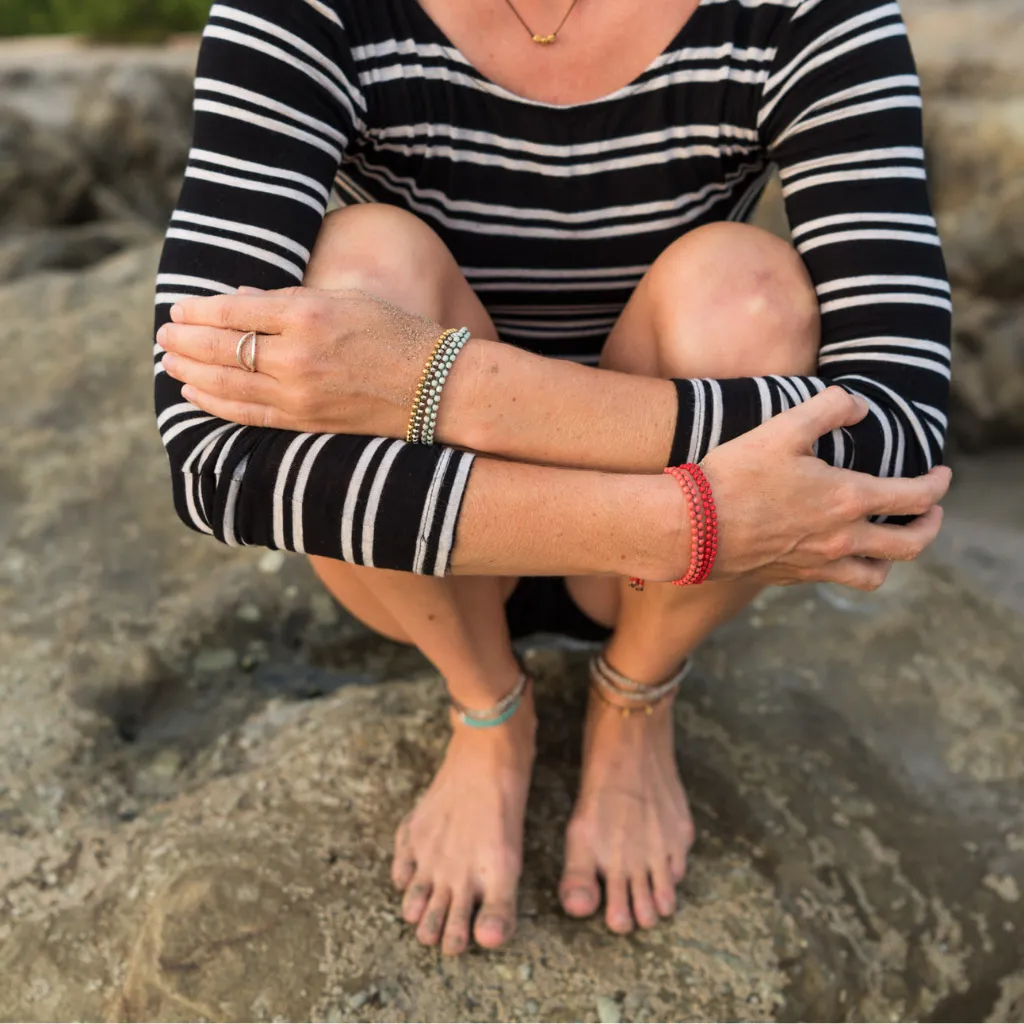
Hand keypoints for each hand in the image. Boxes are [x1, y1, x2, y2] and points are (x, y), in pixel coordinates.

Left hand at [157, 286, 442, 435]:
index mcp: (308, 314)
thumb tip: (238, 300)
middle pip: (221, 347)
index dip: (198, 311)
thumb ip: (290, 300)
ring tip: (170, 362)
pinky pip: (247, 415)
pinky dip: (215, 404)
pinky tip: (195, 394)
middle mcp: (296, 356)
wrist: (436, 387)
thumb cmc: (397, 334)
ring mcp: (299, 394)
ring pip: (226, 382)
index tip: (178, 309)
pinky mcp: (305, 422)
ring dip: (191, 371)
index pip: (234, 310)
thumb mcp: (346, 300)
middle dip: (185, 341)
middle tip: (163, 336)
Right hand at [701, 387, 950, 589]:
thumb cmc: (735, 477)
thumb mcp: (783, 428)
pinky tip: (840, 552)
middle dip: (930, 526)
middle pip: (910, 545)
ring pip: (877, 574)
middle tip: (931, 513)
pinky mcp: (793, 576)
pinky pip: (838, 580)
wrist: (693, 528)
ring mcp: (818, 563)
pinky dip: (853, 567)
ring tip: (891, 542)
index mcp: (848, 499)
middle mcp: (842, 538)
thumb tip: (860, 408)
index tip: (942, 474)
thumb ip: (829, 408)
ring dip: (894, 558)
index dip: (938, 485)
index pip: (915, 497)